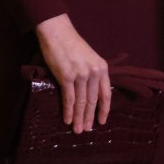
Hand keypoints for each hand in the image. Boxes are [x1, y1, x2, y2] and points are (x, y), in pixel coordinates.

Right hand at [35, 13, 110, 133]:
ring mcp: (80, 75)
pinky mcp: (66, 76)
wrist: (57, 33)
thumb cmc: (72, 45)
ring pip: (81, 102)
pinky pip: (68, 98)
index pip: (106, 94)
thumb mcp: (89, 58)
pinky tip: (67, 120)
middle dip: (89, 118)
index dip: (104, 110)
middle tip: (87, 130)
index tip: (102, 122)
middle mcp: (94, 72)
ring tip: (77, 130)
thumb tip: (90, 94)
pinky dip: (68, 111)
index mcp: (102, 68)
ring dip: (79, 118)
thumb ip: (92, 74)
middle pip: (92, 101)